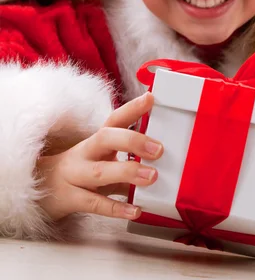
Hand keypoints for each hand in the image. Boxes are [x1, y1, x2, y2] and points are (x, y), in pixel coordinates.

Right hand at [36, 92, 162, 221]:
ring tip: (151, 176)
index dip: (132, 108)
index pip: (114, 120)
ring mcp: (75, 176)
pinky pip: (94, 204)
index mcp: (96, 141)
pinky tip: (135, 209)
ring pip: (100, 171)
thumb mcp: (102, 161)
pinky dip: (116, 208)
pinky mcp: (70, 199)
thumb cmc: (80, 172)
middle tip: (159, 149)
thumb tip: (162, 164)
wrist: (40, 188)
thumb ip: (128, 163)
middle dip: (132, 141)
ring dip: (127, 173)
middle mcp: (85, 153)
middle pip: (105, 139)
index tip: (151, 98)